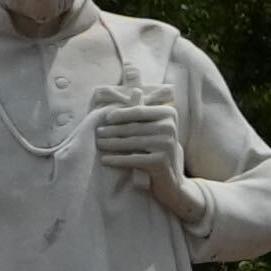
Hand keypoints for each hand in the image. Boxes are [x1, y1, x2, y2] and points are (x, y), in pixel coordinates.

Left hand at [90, 93, 189, 214]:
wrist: (172, 180)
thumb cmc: (159, 149)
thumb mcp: (156, 128)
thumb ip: (145, 112)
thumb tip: (135, 90)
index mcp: (169, 114)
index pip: (139, 111)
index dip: (120, 114)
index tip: (106, 119)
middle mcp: (170, 127)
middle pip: (133, 127)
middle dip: (113, 131)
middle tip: (98, 133)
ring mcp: (167, 144)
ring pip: (131, 142)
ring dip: (111, 143)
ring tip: (99, 144)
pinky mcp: (160, 161)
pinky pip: (132, 158)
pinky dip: (116, 160)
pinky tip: (105, 160)